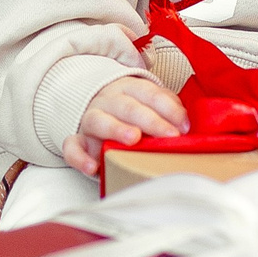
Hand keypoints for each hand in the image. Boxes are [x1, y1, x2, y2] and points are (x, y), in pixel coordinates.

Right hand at [60, 74, 188, 176]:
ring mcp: (90, 119)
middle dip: (150, 120)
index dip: (169, 108)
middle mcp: (108, 100)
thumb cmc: (131, 113)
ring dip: (116, 128)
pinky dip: (79, 157)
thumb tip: (186, 124)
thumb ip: (166, 109)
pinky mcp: (77, 139)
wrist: (97, 111)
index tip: (184, 126)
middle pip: (128, 106)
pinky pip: (71, 146)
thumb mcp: (150, 104)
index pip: (150, 93)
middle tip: (169, 135)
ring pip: (98, 120)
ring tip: (133, 139)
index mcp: (129, 88)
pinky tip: (92, 167)